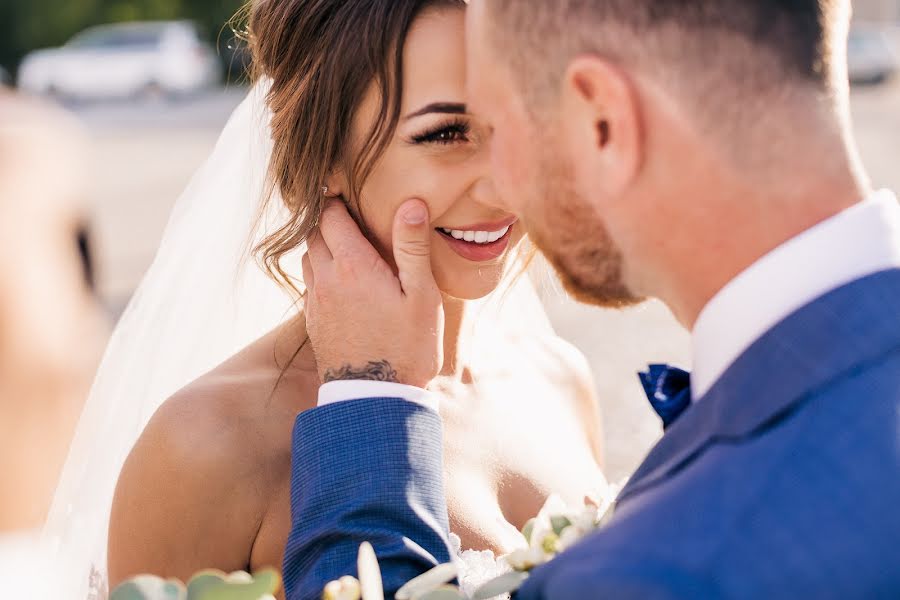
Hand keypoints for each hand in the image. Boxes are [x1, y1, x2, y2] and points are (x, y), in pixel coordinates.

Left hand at [302, 199, 443, 387]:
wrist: (375, 398)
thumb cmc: (407, 347)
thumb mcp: (421, 295)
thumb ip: (412, 247)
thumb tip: (409, 204)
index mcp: (353, 265)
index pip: (331, 216)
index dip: (337, 199)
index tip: (350, 191)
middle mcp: (326, 279)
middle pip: (314, 233)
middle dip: (330, 220)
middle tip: (353, 217)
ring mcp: (316, 302)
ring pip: (309, 258)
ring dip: (324, 247)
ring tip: (350, 248)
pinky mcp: (314, 323)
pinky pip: (311, 285)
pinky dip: (322, 273)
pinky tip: (345, 283)